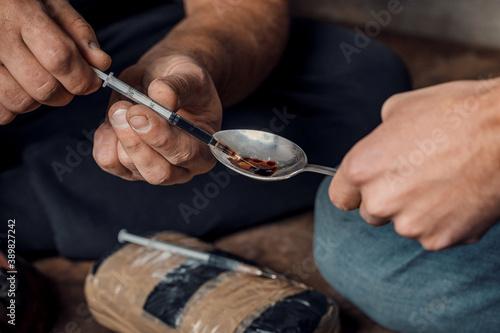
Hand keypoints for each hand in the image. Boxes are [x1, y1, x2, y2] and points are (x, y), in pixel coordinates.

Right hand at [0, 0, 110, 123]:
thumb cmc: (16, 2)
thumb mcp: (50, 3)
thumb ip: (78, 31)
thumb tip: (100, 63)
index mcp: (20, 13)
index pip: (60, 58)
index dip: (82, 78)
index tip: (91, 82)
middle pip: (43, 86)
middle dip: (65, 94)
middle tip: (66, 83)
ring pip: (19, 101)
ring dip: (38, 101)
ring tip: (39, 81)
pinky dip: (13, 107)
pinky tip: (18, 87)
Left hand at [93, 55, 221, 184]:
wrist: (163, 79)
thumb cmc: (184, 80)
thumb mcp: (190, 75)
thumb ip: (179, 86)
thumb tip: (161, 96)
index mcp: (205, 149)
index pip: (185, 154)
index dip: (160, 137)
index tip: (138, 113)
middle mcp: (182, 168)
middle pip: (157, 172)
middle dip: (135, 142)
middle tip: (121, 109)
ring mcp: (153, 170)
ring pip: (129, 165)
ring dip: (119, 133)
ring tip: (121, 105)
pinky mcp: (128, 167)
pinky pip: (109, 162)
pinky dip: (104, 140)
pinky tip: (111, 121)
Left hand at [329, 79, 499, 249]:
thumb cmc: (455, 113)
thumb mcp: (399, 110)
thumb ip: (377, 140)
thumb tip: (379, 148)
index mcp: (361, 169)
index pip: (339, 197)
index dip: (353, 190)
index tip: (365, 187)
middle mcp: (380, 202)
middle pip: (371, 212)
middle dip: (388, 199)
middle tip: (416, 176)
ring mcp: (411, 224)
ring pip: (403, 224)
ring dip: (416, 210)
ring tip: (443, 182)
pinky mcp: (441, 239)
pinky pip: (432, 233)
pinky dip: (443, 220)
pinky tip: (459, 195)